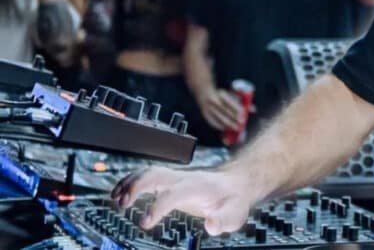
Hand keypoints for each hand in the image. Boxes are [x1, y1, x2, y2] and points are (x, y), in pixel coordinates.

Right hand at [111, 167, 253, 234]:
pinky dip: (130, 181)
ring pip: (148, 171)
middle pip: (156, 174)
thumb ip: (224, 220)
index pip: (173, 193)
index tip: (144, 223)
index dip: (157, 207)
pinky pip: (146, 175)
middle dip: (137, 186)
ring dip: (130, 182)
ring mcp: (176, 177)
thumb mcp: (235, 214)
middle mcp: (184, 178)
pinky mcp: (169, 181)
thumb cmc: (234, 200)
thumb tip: (211, 225)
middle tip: (122, 204)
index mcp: (198, 186)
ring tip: (115, 199)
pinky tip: (118, 193)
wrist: (236, 183)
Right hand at [198, 88, 244, 130]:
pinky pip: (212, 122)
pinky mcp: (205, 114)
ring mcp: (208, 107)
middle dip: (233, 118)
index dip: (236, 109)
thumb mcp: (232, 95)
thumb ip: (243, 101)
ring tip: (235, 128)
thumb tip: (253, 110)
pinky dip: (219, 126)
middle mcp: (213, 100)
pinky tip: (226, 129)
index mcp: (221, 94)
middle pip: (224, 110)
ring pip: (218, 117)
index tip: (243, 115)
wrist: (204, 93)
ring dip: (228, 124)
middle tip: (241, 124)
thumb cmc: (223, 96)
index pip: (229, 102)